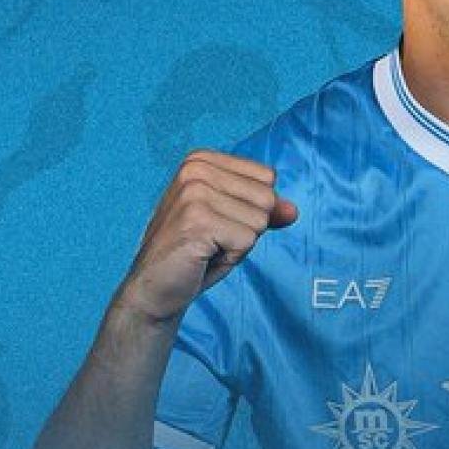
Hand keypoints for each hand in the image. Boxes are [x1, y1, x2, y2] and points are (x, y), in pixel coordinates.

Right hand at [118, 149, 297, 324]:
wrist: (154, 289)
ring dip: (239, 244)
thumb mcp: (235, 223)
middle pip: (267, 197)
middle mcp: (195, 169)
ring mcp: (194, 193)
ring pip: (260, 220)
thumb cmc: (196, 253)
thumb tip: (293, 210)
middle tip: (213, 239)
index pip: (267, 177)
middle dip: (248, 227)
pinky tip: (203, 257)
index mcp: (201, 159)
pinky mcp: (197, 221)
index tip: (219, 221)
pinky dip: (231, 257)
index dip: (252, 208)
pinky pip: (247, 241)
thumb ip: (265, 210)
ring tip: (207, 247)